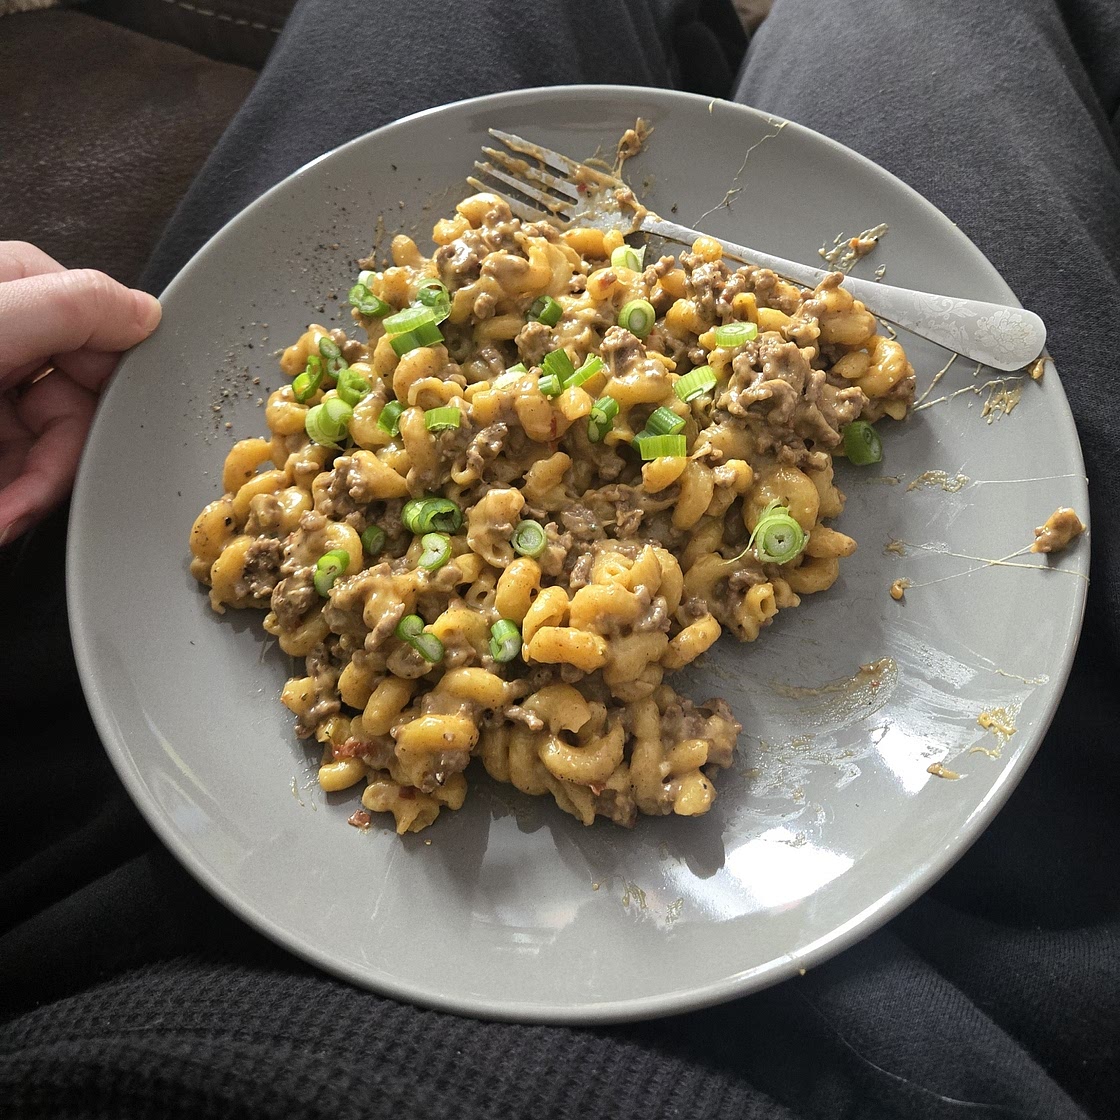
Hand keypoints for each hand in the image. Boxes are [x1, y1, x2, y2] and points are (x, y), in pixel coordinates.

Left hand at [0, 242, 161, 545]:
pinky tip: (0, 514)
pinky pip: (20, 472)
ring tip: (3, 514)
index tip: (100, 427)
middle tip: (26, 495)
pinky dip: (13, 501)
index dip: (103, 382)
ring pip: (50, 443)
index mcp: (10, 290)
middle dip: (59, 457)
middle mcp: (3, 338)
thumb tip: (149, 314)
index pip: (93, 323)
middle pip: (79, 394)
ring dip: (31, 491)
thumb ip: (75, 306)